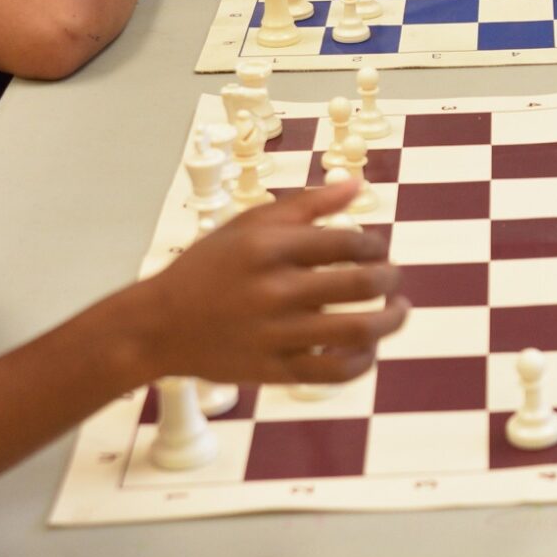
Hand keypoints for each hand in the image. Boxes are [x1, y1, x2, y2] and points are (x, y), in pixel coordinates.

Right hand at [140, 180, 409, 385]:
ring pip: (357, 331)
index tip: (378, 247)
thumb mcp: (248, 225)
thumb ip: (305, 204)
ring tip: (399, 311)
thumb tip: (355, 184)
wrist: (158, 326)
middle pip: (360, 284)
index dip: (375, 244)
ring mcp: (276, 334)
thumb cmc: (206, 268)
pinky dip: (362, 361)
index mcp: (268, 249)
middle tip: (395, 277)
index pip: (346, 242)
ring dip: (390, 320)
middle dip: (390, 278)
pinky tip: (368, 347)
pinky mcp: (274, 371)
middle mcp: (275, 291)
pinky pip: (334, 372)